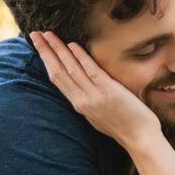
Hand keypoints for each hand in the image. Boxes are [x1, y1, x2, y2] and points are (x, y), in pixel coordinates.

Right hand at [30, 31, 159, 150]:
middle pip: (58, 72)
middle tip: (34, 34)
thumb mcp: (98, 115)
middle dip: (45, 51)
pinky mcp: (108, 91)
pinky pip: (91, 71)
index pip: (57, 79)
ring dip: (58, 50)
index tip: (39, 46)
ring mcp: (94, 96)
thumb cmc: (124, 127)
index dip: (46, 61)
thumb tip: (83, 87)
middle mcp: (82, 101)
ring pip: (70, 69)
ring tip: (48, 34)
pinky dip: (80, 58)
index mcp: (79, 105)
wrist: (140, 139)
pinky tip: (72, 45)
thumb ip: (89, 100)